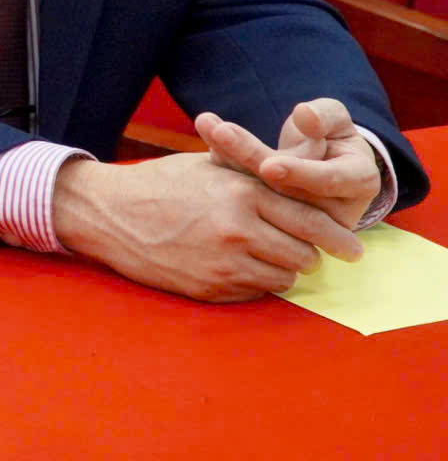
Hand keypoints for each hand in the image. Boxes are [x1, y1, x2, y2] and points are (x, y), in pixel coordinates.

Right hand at [51, 151, 364, 301]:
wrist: (108, 214)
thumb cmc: (160, 185)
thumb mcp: (210, 168)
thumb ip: (256, 176)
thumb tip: (301, 180)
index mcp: (242, 194)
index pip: (310, 222)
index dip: (338, 238)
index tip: (353, 249)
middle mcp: (238, 230)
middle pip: (303, 256)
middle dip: (307, 254)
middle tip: (301, 250)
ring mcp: (223, 264)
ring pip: (283, 278)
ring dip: (281, 269)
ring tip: (264, 255)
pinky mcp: (209, 289)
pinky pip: (254, 292)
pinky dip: (254, 282)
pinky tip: (236, 265)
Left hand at [195, 100, 381, 230]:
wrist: (319, 157)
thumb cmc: (331, 134)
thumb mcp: (334, 118)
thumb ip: (324, 115)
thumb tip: (305, 115)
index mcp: (359, 182)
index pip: (329, 181)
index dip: (300, 173)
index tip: (269, 165)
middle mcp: (333, 208)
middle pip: (286, 188)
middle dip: (250, 158)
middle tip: (221, 132)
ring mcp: (300, 219)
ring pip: (261, 193)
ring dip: (230, 158)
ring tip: (210, 127)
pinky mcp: (270, 215)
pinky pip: (246, 193)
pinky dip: (224, 162)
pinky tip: (207, 133)